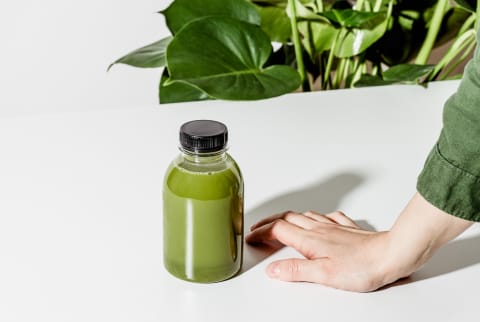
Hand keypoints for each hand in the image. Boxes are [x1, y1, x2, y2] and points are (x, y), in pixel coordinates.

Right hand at [245, 193, 471, 291]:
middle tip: (259, 227)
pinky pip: (327, 217)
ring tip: (281, 222)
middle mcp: (319, 229)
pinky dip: (316, 217)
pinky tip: (319, 220)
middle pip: (287, 218)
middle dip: (269, 222)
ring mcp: (333, 227)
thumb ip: (296, 270)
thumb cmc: (362, 266)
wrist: (391, 255)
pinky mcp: (347, 229)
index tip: (251, 237)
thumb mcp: (324, 274)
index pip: (278, 230)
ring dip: (288, 217)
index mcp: (310, 240)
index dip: (261, 233)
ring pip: (304, 215)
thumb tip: (273, 269)